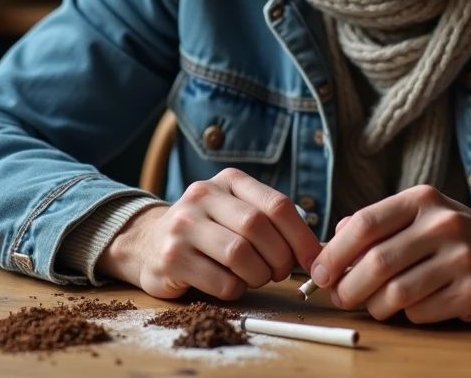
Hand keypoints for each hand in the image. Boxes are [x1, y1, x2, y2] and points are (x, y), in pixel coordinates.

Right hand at [97, 168, 321, 300]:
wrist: (147, 242)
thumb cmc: (208, 232)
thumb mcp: (237, 213)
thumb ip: (275, 226)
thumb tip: (323, 252)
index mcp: (228, 181)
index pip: (277, 205)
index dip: (302, 237)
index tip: (313, 260)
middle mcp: (203, 195)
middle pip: (258, 228)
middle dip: (279, 258)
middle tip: (279, 272)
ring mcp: (183, 225)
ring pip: (239, 254)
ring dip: (257, 276)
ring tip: (254, 278)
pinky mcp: (170, 257)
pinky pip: (220, 281)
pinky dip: (235, 290)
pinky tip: (229, 284)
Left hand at [309, 185, 470, 323]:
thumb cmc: (452, 235)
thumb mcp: (418, 215)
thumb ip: (375, 223)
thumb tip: (330, 243)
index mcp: (422, 200)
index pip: (365, 224)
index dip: (334, 252)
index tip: (319, 272)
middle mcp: (443, 225)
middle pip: (377, 262)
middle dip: (349, 287)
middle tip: (341, 297)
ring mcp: (461, 259)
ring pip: (397, 293)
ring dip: (375, 306)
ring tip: (374, 304)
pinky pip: (421, 313)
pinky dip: (407, 315)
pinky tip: (413, 306)